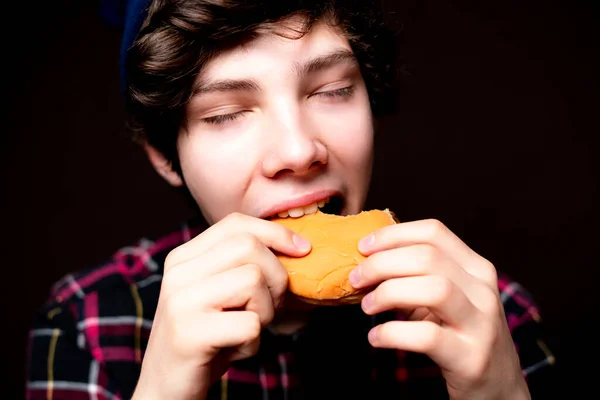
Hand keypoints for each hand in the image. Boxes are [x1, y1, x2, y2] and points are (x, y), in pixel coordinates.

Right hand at [133, 212, 310, 399]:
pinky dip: (254, 342)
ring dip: (265, 312)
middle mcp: (178, 273)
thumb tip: (298, 245)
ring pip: (254, 280)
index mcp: (184, 258)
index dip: (276, 232)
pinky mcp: (189, 334)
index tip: (302, 249)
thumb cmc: (206, 339)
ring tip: (246, 330)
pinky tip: (234, 350)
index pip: (236, 224)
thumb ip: (242, 266)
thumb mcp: (220, 295)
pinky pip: (250, 324)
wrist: (166, 389)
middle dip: (275, 277)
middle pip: (250, 247)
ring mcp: (180, 302)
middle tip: (267, 307)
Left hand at [349, 219, 529, 399]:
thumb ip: (418, 276)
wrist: (499, 387)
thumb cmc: (461, 336)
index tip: (363, 247)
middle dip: (382, 263)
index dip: (393, 235)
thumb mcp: (447, 299)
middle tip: (356, 279)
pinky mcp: (471, 358)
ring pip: (434, 289)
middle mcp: (483, 290)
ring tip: (367, 306)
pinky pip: (427, 337)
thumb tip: (368, 260)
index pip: (434, 232)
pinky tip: (376, 337)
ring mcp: (482, 324)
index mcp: (476, 268)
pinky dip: (393, 333)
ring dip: (389, 293)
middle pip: (427, 257)